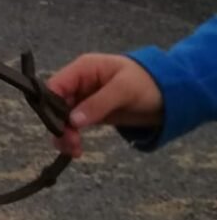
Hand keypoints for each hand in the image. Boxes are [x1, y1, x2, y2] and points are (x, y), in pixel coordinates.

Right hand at [46, 53, 164, 157]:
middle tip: (70, 143)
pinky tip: (76, 149)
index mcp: (83, 69)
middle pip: (56, 103)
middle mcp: (79, 83)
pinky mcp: (91, 113)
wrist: (169, 94)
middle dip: (59, 124)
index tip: (58, 127)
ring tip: (74, 150)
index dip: (50, 105)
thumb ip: (98, 103)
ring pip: (62, 117)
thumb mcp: (124, 90)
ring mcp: (84, 99)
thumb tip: (73, 120)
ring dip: (64, 134)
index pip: (56, 85)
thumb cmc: (147, 83)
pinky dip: (72, 137)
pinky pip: (74, 125)